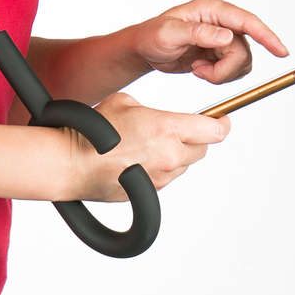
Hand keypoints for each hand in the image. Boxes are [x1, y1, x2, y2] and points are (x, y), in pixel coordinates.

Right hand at [65, 92, 230, 201]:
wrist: (72, 163)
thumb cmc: (92, 131)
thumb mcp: (124, 102)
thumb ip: (148, 109)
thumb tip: (153, 116)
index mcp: (167, 129)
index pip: (214, 130)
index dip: (222, 124)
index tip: (222, 119)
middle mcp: (170, 156)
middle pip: (203, 149)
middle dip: (197, 138)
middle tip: (182, 130)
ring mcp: (161, 177)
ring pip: (184, 165)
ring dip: (178, 154)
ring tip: (152, 145)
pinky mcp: (150, 191)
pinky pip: (167, 177)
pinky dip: (162, 168)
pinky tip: (140, 160)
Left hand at [131, 0, 288, 83]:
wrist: (144, 50)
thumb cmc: (151, 36)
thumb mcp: (169, 34)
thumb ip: (198, 33)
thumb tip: (227, 36)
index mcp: (212, 9)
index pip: (246, 21)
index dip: (266, 36)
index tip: (281, 52)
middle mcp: (221, 21)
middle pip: (244, 50)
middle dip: (225, 69)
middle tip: (201, 72)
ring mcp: (222, 37)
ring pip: (241, 63)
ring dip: (221, 74)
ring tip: (198, 70)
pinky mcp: (220, 52)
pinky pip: (233, 70)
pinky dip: (218, 76)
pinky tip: (200, 71)